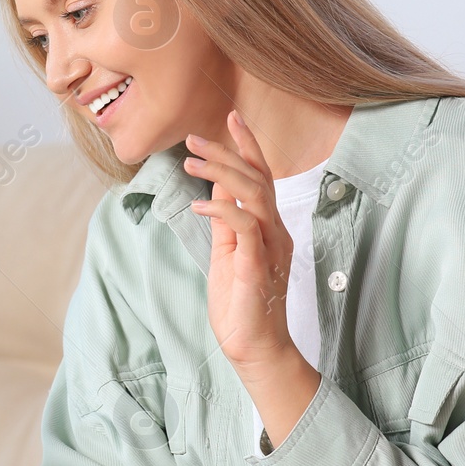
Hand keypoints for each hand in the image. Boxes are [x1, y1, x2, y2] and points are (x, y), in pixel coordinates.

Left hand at [183, 109, 297, 371]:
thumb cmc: (241, 303)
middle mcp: (274, 232)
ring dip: (221, 173)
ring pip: (255, 194)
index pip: (261, 176)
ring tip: (190, 162)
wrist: (255, 347)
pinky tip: (197, 204)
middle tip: (193, 139)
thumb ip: (227, 221)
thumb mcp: (228, 253)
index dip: (247, 146)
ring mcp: (269, 247)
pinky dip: (221, 209)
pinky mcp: (258, 265)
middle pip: (257, 178)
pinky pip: (245, 226)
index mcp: (267, 228)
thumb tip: (218, 188)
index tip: (230, 118)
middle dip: (226, 152)